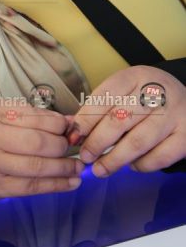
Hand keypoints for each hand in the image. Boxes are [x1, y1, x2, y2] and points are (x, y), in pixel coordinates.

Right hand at [0, 102, 83, 203]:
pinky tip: (69, 183)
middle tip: (74, 146)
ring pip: (36, 169)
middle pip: (37, 145)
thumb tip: (62, 121)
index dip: (57, 123)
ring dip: (63, 169)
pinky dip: (53, 186)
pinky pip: (30, 189)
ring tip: (78, 167)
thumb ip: (26, 113)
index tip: (68, 127)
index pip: (33, 118)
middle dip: (62, 147)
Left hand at [67, 65, 185, 176]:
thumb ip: (102, 107)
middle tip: (85, 156)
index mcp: (135, 76)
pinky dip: (142, 165)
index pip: (104, 97)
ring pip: (138, 141)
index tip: (73, 136)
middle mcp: (156, 93)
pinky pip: (159, 157)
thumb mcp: (126, 90)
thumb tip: (75, 132)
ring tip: (100, 169)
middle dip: (97, 142)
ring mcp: (173, 115)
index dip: (86, 119)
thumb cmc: (147, 97)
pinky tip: (132, 165)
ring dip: (115, 159)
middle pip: (119, 120)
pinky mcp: (185, 136)